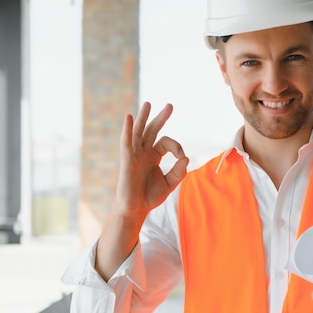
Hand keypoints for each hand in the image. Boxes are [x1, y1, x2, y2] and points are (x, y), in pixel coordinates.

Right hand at [114, 102, 188, 217]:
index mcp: (153, 156)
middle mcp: (143, 152)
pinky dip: (128, 130)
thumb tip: (186, 158)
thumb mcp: (169, 184)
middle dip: (161, 118)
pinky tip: (129, 118)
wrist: (135, 209)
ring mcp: (134, 155)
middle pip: (152, 130)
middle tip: (170, 105)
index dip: (176, 146)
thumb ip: (179, 172)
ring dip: (143, 118)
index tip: (181, 157)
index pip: (166, 143)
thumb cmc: (150, 196)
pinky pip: (127, 143)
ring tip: (148, 104)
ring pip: (139, 132)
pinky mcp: (126, 160)